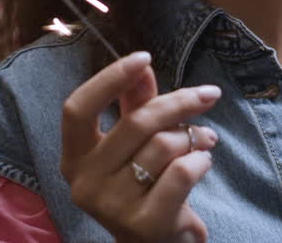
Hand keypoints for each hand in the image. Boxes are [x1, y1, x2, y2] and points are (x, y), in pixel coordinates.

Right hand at [60, 51, 220, 242]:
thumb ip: (135, 105)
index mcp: (74, 158)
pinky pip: (181, 172)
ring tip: (205, 140)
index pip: (77, 108)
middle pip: (135, 122)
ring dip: (194, 136)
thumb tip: (142, 65)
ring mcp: (111, 207)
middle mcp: (84, 183)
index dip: (109, 78)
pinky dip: (200, 160)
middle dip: (179, 102)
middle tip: (207, 96)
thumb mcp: (135, 142)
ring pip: (163, 147)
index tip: (143, 57)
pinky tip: (203, 162)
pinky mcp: (144, 224)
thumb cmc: (144, 185)